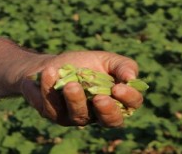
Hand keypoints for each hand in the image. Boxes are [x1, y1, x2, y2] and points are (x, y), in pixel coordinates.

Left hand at [19, 51, 143, 126]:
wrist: (49, 66)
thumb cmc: (82, 64)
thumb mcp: (105, 60)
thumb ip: (122, 66)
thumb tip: (132, 77)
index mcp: (114, 102)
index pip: (129, 107)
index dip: (128, 99)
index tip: (118, 87)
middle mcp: (97, 114)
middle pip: (110, 121)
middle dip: (106, 111)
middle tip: (99, 98)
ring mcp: (75, 117)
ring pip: (79, 115)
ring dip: (75, 99)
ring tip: (71, 84)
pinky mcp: (54, 114)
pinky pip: (52, 106)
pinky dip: (50, 88)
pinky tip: (50, 72)